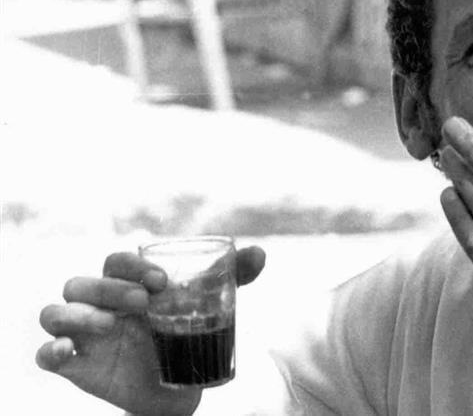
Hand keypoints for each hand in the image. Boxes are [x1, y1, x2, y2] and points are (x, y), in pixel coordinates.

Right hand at [36, 245, 264, 415]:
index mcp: (128, 283)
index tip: (162, 280)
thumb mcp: (211, 306)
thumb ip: (233, 278)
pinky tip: (67, 351)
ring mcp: (83, 335)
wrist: (180, 387)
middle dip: (110, 289)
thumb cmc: (186, 334)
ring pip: (55, 312)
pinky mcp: (74, 365)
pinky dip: (50, 349)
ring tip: (111, 326)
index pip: (116, 261)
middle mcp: (99, 304)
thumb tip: (260, 252)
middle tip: (145, 302)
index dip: (132, 265)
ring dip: (79, 314)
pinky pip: (43, 354)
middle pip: (82, 283)